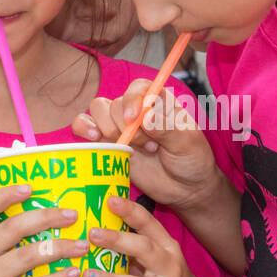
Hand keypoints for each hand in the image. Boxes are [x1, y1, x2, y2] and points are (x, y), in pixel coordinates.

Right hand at [0, 183, 87, 276]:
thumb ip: (0, 244)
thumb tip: (43, 222)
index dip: (6, 194)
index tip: (30, 187)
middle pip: (14, 227)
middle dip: (47, 217)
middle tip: (73, 214)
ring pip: (28, 255)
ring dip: (60, 247)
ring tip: (83, 245)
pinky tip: (74, 273)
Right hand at [72, 81, 222, 212]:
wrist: (186, 189)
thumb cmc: (192, 161)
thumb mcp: (187, 143)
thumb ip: (168, 128)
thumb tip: (147, 117)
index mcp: (160, 102)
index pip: (139, 88)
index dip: (132, 99)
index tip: (135, 118)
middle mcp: (137, 111)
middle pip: (115, 102)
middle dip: (125, 126)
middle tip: (149, 146)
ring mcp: (120, 127)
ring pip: (97, 111)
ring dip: (107, 129)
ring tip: (129, 149)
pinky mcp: (107, 144)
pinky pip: (85, 127)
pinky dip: (83, 129)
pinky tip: (94, 141)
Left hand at [82, 194, 219, 276]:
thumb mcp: (158, 260)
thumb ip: (135, 247)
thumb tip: (98, 228)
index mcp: (167, 248)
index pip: (149, 224)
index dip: (131, 211)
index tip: (110, 200)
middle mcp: (169, 267)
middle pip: (145, 249)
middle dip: (117, 240)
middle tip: (92, 234)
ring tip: (87, 276)